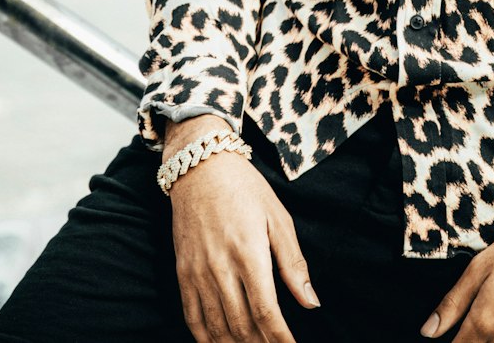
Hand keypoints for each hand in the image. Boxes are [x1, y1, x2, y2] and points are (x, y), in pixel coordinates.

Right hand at [164, 116, 320, 342]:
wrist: (200, 167)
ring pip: (217, 327)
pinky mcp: (182, 273)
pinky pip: (192, 318)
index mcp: (249, 253)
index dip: (279, 338)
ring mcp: (198, 272)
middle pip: (242, 325)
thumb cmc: (245, 188)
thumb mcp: (278, 217)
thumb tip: (310, 302)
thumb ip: (293, 263)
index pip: (265, 311)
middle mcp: (221, 267)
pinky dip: (206, 338)